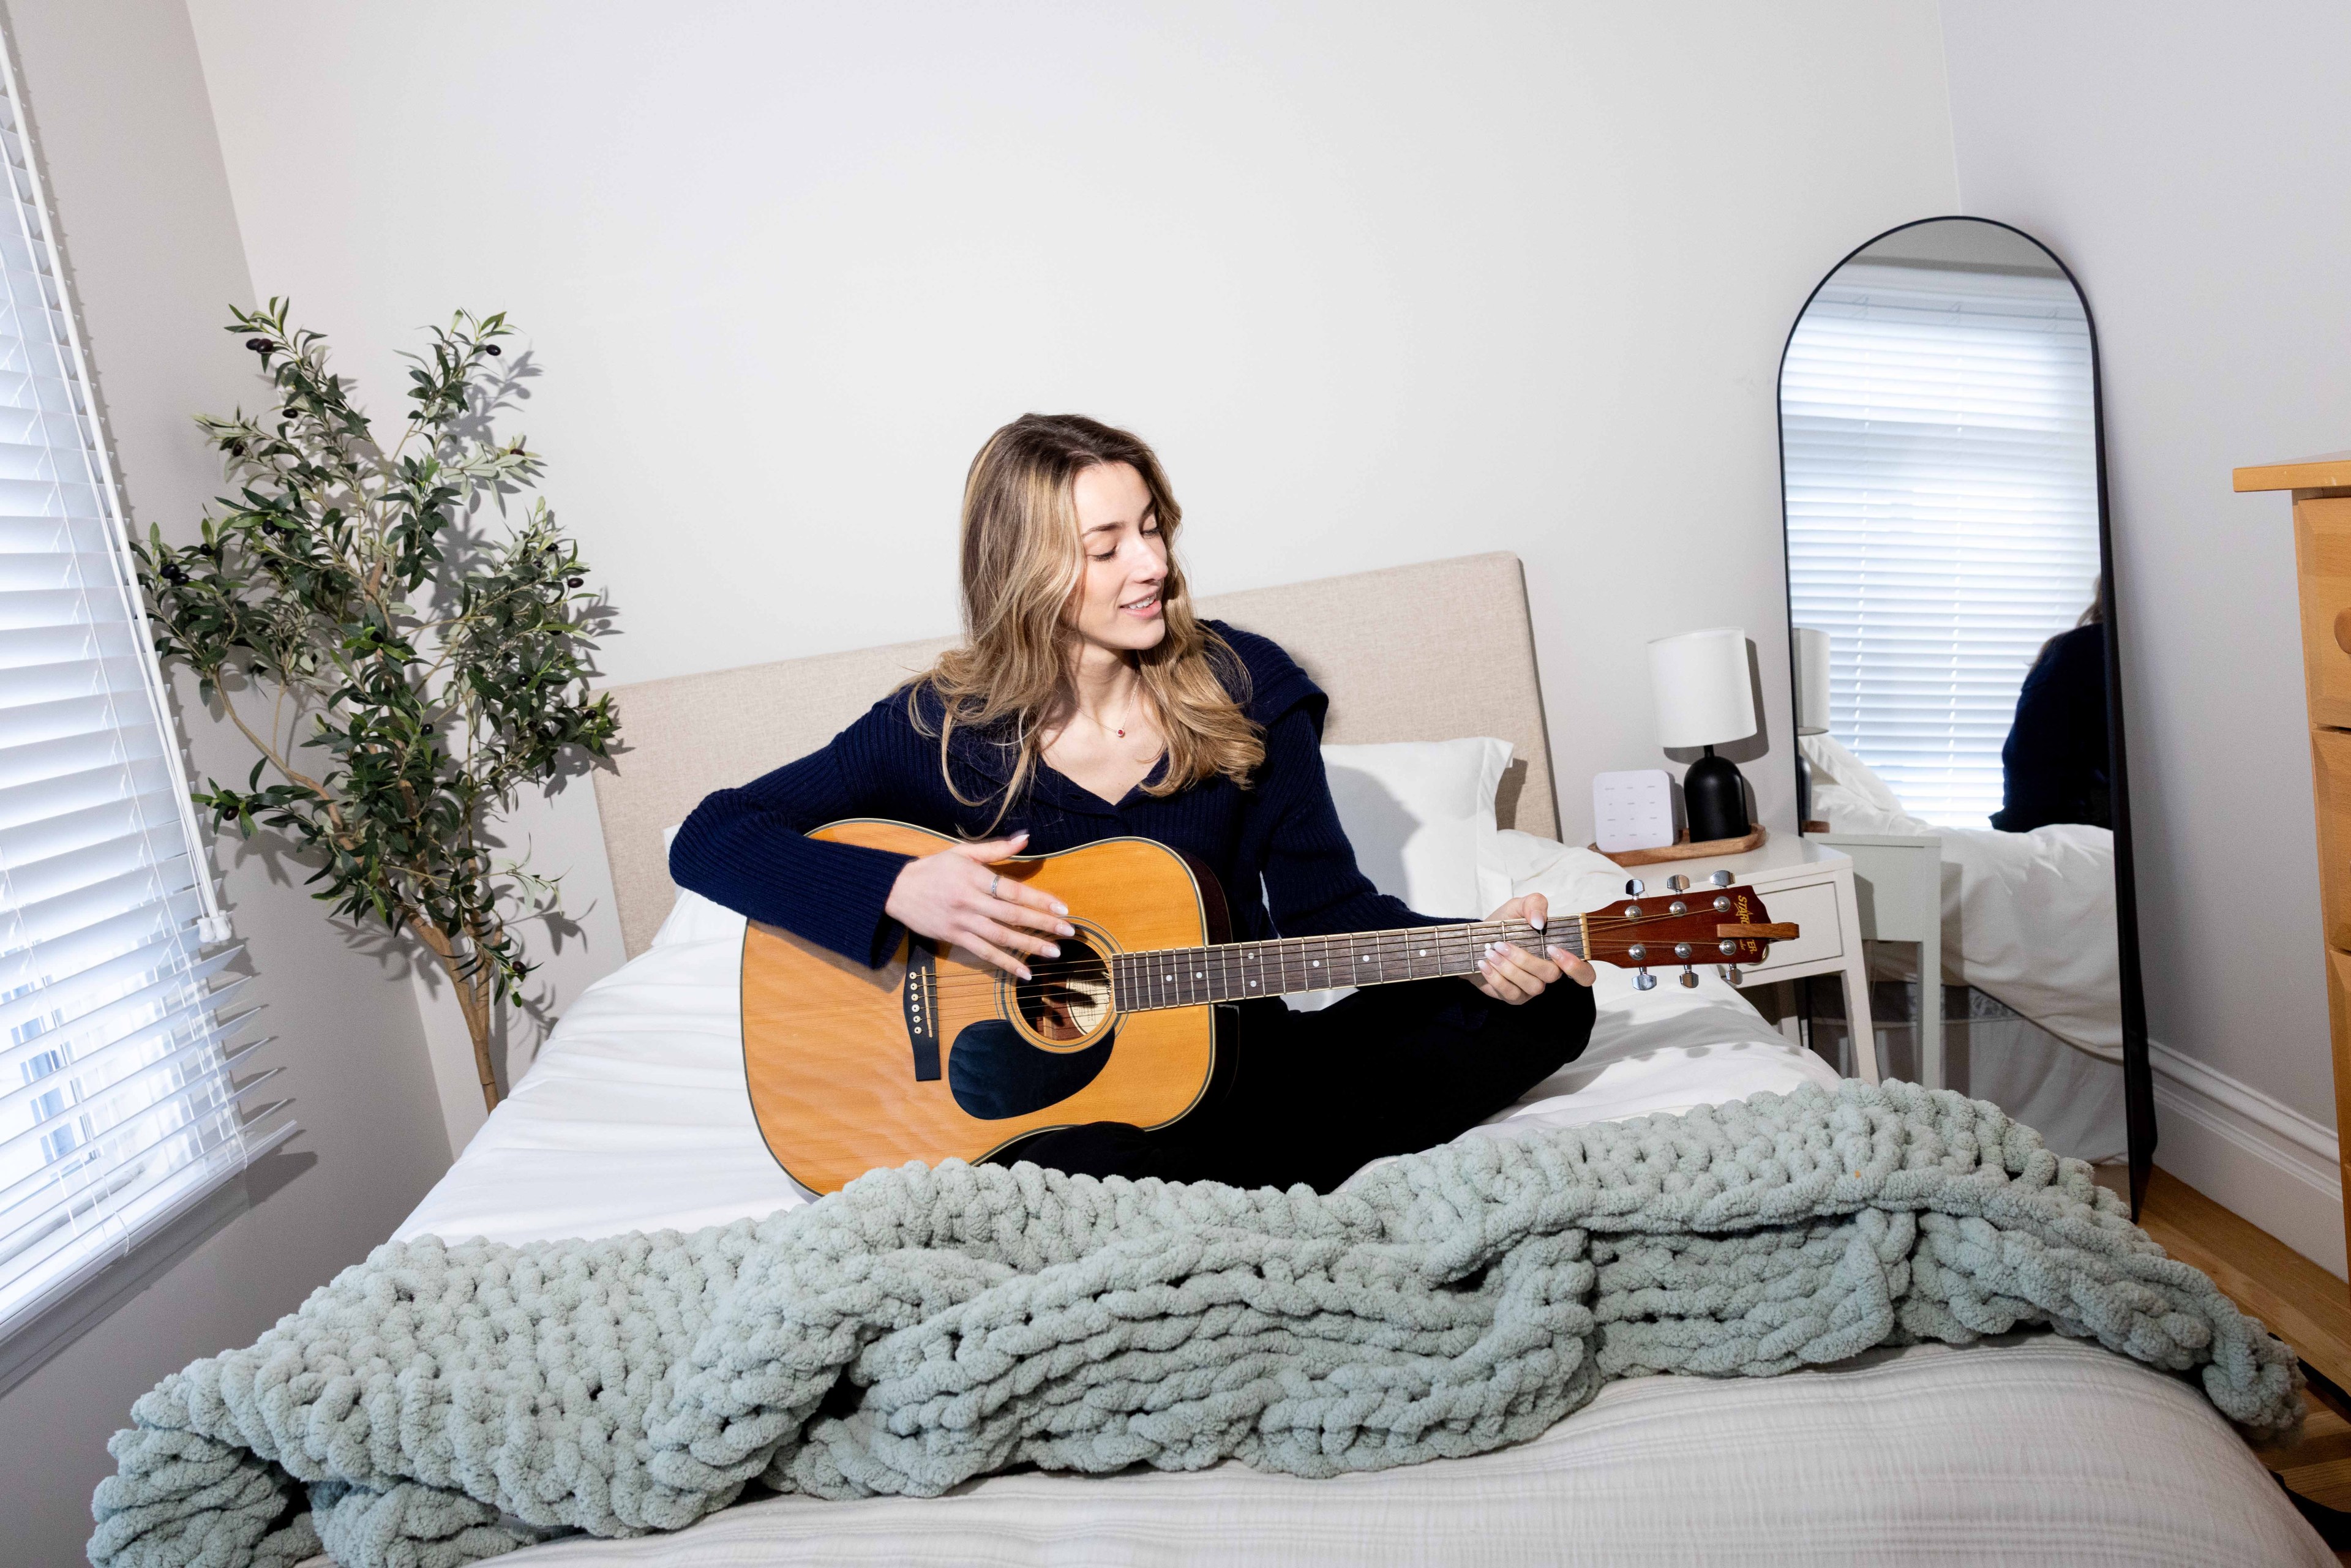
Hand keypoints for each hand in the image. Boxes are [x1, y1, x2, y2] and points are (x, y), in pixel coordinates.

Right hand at [884, 829, 1073, 978]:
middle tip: (1068, 931)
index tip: (1062, 907)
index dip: (1039, 899)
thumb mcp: (962, 853)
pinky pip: (983, 953)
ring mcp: (962, 922)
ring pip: (1001, 936)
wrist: (896, 890)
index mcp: (974, 877)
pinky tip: (1024, 973)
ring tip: (1053, 952)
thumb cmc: (933, 868)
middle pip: (1012, 914)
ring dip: (1029, 946)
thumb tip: (1026, 837)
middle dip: (1042, 924)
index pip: (1013, 890)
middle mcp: (969, 901)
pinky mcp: (954, 938)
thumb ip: (996, 848)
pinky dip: (1005, 964)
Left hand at [1471, 892, 1595, 1004]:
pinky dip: (1496, 977)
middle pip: (1551, 975)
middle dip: (1525, 959)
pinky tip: (1485, 963)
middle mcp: (1549, 972)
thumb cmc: (1503, 926)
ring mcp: (1533, 987)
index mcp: (1557, 954)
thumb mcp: (1517, 907)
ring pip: (1532, 985)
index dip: (1576, 967)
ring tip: (1490, 951)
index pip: (1584, 972)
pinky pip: (1511, 993)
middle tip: (1502, 944)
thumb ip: (1534, 904)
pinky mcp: (1515, 997)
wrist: (1476, 941)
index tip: (1553, 949)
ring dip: (1508, 967)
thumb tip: (1540, 921)